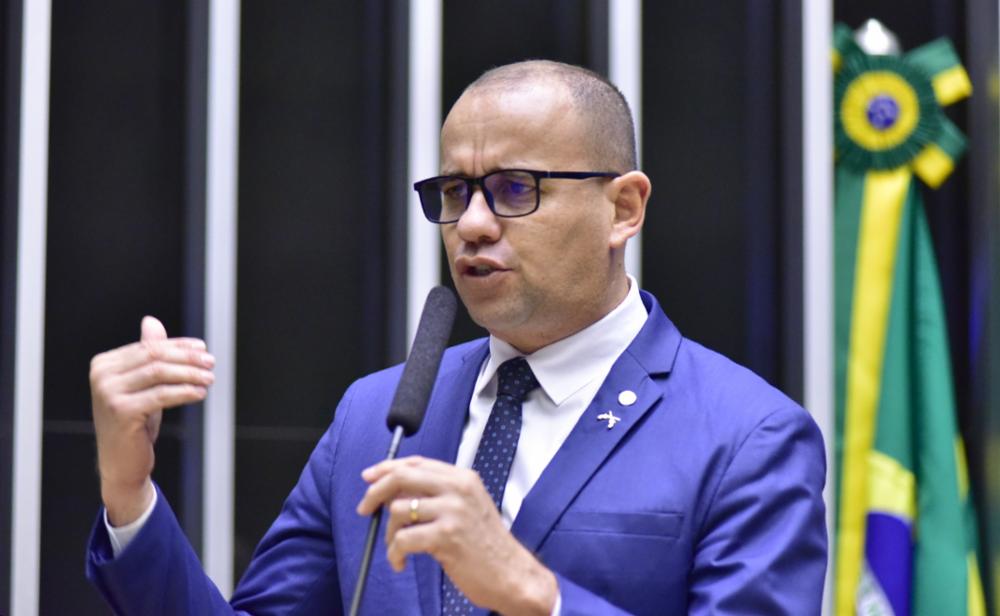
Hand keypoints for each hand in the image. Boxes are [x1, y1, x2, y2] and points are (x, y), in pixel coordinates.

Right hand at [90, 316, 214, 524]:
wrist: (121, 463)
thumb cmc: (134, 422)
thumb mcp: (142, 385)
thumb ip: (146, 354)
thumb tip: (151, 321)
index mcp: (104, 364)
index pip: (148, 347)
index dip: (179, 346)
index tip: (203, 348)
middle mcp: (101, 375)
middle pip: (155, 358)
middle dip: (187, 358)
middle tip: (211, 362)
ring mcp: (108, 393)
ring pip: (160, 374)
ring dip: (190, 374)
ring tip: (210, 377)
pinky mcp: (121, 411)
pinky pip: (162, 395)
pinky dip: (185, 391)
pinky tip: (201, 392)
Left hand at [356, 456, 557, 615]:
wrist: (510, 573)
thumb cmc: (484, 544)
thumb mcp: (466, 507)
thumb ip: (437, 493)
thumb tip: (391, 489)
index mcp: (462, 477)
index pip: (416, 463)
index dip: (387, 468)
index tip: (369, 477)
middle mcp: (458, 488)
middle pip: (402, 477)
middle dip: (375, 492)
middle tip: (365, 509)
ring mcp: (453, 511)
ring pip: (398, 510)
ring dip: (389, 533)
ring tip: (398, 548)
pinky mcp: (446, 536)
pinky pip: (403, 539)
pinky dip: (394, 553)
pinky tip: (401, 562)